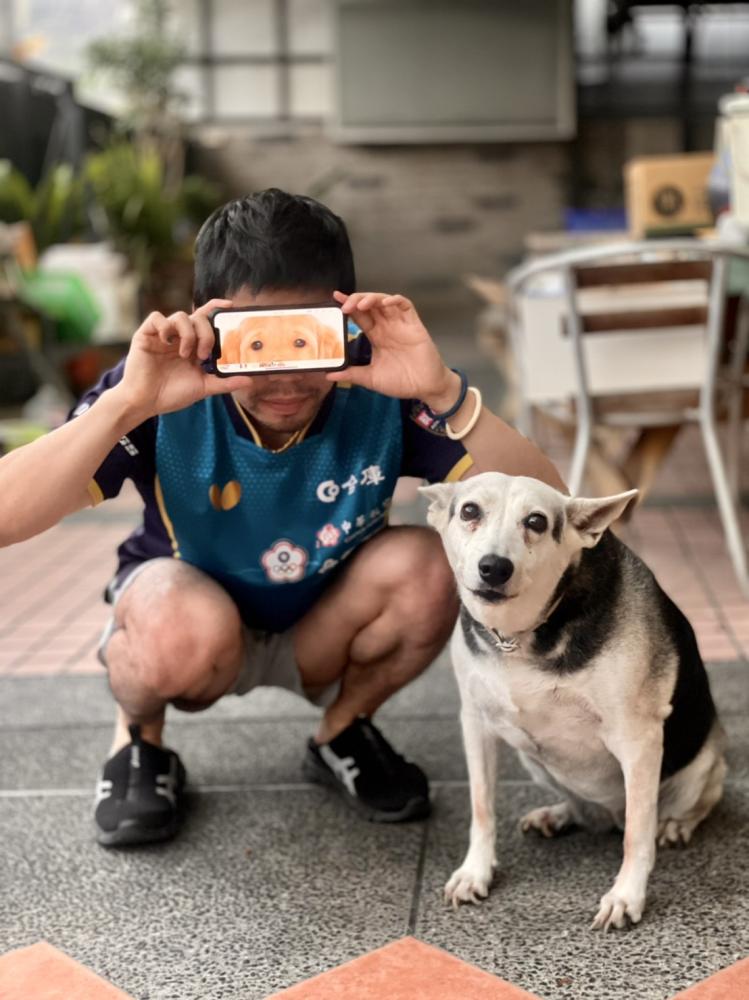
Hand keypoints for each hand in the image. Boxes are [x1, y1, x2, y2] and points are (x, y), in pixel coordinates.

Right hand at [116, 299, 251, 419]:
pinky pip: (157, 318)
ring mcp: (163, 335)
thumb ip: (224, 382)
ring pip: (180, 316)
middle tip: (204, 353)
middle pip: (198, 317)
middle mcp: (179, 337)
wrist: (145, 403)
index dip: (216, 308)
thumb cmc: (171, 394)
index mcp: (193, 345)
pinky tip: (167, 341)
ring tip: (185, 354)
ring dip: (188, 334)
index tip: (231, 306)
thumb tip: (249, 380)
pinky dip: (165, 326)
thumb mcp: (203, 387)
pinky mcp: (146, 335)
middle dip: (206, 333)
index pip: (206, 320)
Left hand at [328, 291, 455, 405]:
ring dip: (372, 298)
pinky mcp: (414, 325)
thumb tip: (329, 375)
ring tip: (361, 304)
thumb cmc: (402, 382)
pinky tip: (386, 303)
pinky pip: (405, 306)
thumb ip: (352, 374)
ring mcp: (400, 325)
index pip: (359, 316)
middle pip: (370, 305)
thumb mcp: (371, 379)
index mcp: (376, 336)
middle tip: (344, 304)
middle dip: (356, 300)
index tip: (334, 300)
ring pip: (384, 301)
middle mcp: (387, 327)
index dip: (348, 306)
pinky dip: (396, 300)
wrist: (425, 388)